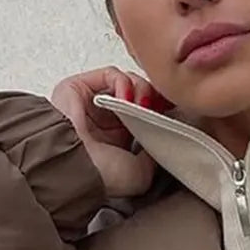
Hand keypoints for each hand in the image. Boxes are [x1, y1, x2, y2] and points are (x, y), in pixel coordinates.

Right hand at [49, 66, 172, 198]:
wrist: (76, 164)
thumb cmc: (102, 175)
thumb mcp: (140, 175)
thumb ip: (154, 156)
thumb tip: (162, 139)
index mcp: (117, 142)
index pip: (143, 115)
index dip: (159, 110)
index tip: (173, 110)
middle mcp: (105, 121)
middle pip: (138, 95)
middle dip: (152, 97)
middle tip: (158, 106)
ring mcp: (93, 103)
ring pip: (127, 82)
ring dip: (140, 89)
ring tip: (141, 105)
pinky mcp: (80, 86)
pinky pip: (111, 74)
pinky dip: (124, 82)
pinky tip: (126, 98)